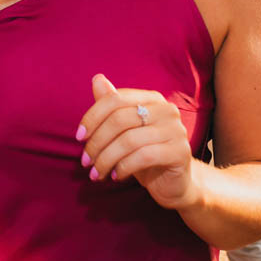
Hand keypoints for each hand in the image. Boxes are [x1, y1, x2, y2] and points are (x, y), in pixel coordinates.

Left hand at [76, 74, 198, 210]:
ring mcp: (176, 130)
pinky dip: (123, 167)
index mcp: (152, 98)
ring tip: (96, 173)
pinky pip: (143, 157)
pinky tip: (115, 176)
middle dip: (97, 143)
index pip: (115, 99)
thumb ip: (111, 106)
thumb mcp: (124, 130)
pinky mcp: (180, 152)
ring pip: (129, 141)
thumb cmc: (144, 153)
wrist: (173, 182)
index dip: (92, 117)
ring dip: (106, 159)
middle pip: (119, 120)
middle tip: (85, 162)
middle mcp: (166, 110)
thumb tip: (97, 78)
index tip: (79, 138)